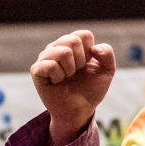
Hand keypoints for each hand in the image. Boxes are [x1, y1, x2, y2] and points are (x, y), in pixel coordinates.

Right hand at [30, 30, 115, 145]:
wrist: (79, 110)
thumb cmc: (90, 89)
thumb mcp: (107, 71)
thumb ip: (107, 54)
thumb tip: (94, 48)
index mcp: (72, 44)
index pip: (84, 35)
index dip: (90, 53)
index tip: (86, 66)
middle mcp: (57, 47)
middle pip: (73, 40)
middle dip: (81, 61)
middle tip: (75, 73)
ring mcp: (45, 57)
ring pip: (62, 52)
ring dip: (70, 70)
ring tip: (66, 78)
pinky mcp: (36, 70)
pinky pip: (50, 65)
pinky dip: (59, 76)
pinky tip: (56, 82)